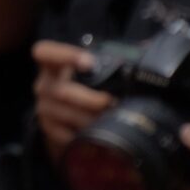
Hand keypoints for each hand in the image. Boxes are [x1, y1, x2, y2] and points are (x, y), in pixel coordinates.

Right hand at [32, 39, 111, 157]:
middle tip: (112, 103)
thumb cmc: (86, 90)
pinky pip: (67, 135)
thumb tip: (145, 54)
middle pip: (61, 91)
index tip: (89, 63)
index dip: (64, 56)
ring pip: (67, 115)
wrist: (66, 118)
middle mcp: (44, 85)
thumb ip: (107, 64)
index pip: (44, 53)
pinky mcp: (48, 130)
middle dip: (91, 100)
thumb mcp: (90, 73)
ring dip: (92, 120)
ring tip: (112, 121)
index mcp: (52, 65)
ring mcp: (44, 108)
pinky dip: (86, 136)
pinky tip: (99, 134)